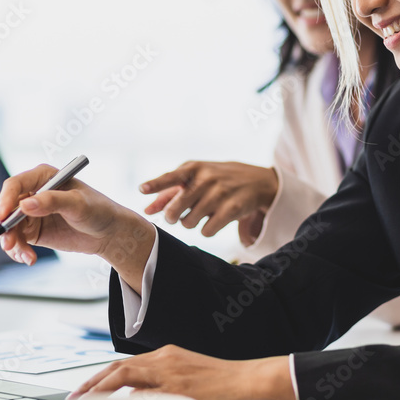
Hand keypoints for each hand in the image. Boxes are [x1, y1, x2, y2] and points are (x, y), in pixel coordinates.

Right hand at [0, 165, 155, 291]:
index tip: (2, 218)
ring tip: (26, 256)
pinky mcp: (34, 230)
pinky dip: (19, 251)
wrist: (108, 232)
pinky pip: (18, 240)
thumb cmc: (98, 209)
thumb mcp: (78, 204)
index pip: (15, 185)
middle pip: (8, 209)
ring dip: (13, 243)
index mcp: (43, 177)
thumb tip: (25, 204)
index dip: (5, 201)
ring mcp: (32, 213)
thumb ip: (52, 202)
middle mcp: (34, 193)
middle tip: (9, 244)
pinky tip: (29, 258)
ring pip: (10, 228)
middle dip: (6, 228)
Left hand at [67, 345, 295, 399]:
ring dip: (104, 389)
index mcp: (164, 355)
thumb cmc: (216, 380)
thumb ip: (159, 383)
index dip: (101, 377)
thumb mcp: (184, 375)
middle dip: (94, 382)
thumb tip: (134, 397)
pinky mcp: (181, 387)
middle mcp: (164, 358)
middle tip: (76, 397)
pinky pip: (149, 394)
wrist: (244, 378)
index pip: (124, 364)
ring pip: (128, 375)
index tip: (85, 390)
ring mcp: (171, 372)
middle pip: (120, 368)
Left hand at [139, 162, 278, 238]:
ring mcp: (219, 193)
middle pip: (176, 207)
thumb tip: (147, 210)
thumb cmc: (217, 180)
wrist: (257, 181)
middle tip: (175, 217)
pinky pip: (206, 231)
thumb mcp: (195, 178)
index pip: (171, 176)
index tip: (141, 189)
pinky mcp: (232, 208)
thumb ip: (170, 193)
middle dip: (172, 217)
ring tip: (199, 216)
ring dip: (190, 223)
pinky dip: (206, 231)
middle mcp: (206, 178)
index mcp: (194, 168)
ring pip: (189, 222)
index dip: (156, 184)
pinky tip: (212, 222)